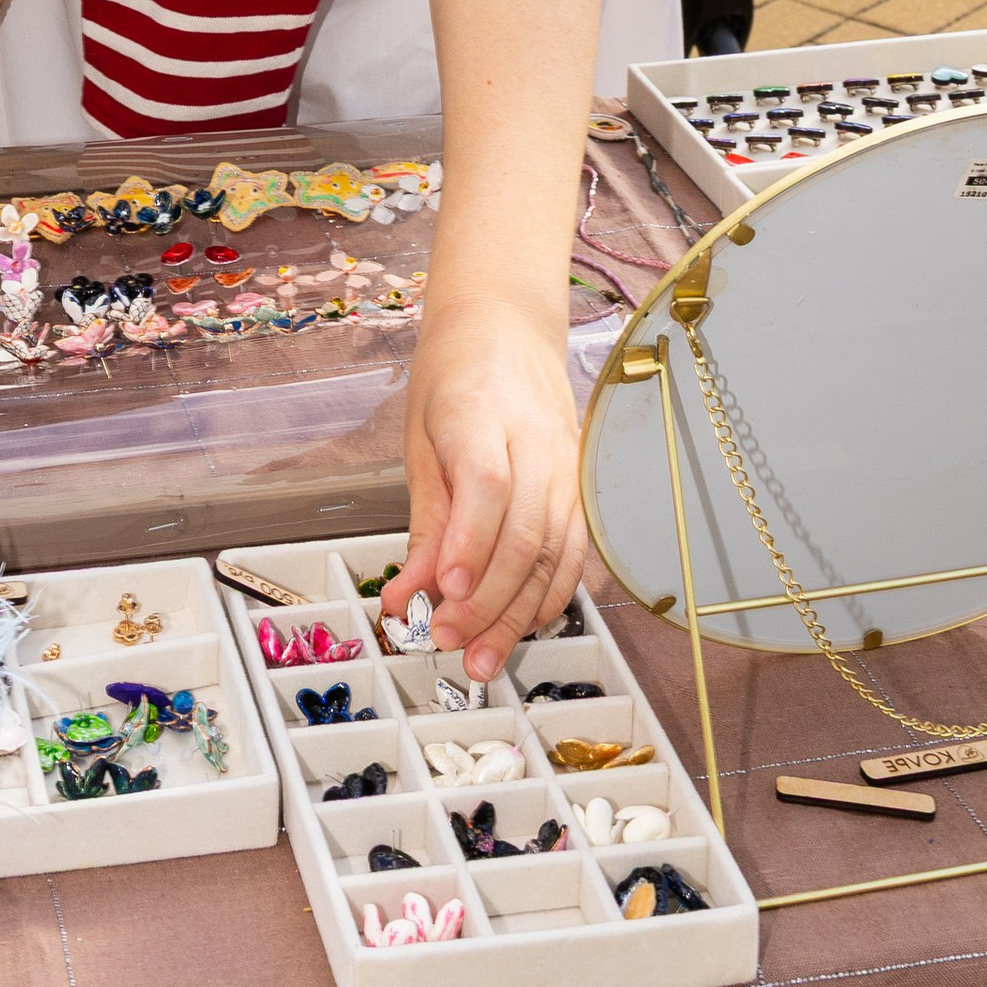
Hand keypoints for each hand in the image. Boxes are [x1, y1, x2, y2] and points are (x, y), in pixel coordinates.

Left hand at [385, 294, 587, 685]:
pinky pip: (574, 553)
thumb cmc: (454, 378)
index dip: (469, 543)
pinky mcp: (581, 488)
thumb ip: (423, 523)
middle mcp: (537, 443)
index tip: (443, 591)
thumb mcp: (420, 440)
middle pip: (525, 532)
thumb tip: (405, 597)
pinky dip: (547, 597)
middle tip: (447, 641)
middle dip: (487, 601)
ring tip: (480, 658)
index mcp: (482, 414)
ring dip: (517, 615)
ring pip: (554, 553)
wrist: (507, 328)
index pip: (487, 485)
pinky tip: (519, 627)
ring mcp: (567, 467)